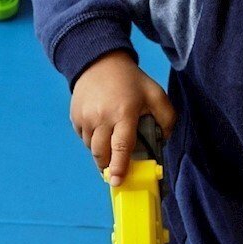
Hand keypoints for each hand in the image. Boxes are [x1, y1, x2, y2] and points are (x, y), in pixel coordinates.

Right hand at [70, 51, 175, 184]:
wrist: (100, 62)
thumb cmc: (131, 81)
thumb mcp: (156, 94)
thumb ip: (167, 119)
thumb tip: (163, 142)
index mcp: (123, 113)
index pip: (120, 147)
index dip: (119, 167)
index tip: (117, 181)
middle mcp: (101, 117)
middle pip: (101, 153)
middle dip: (108, 166)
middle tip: (114, 171)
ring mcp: (85, 117)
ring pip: (91, 148)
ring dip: (101, 152)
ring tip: (110, 141)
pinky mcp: (75, 117)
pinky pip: (83, 138)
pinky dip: (92, 140)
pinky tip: (101, 130)